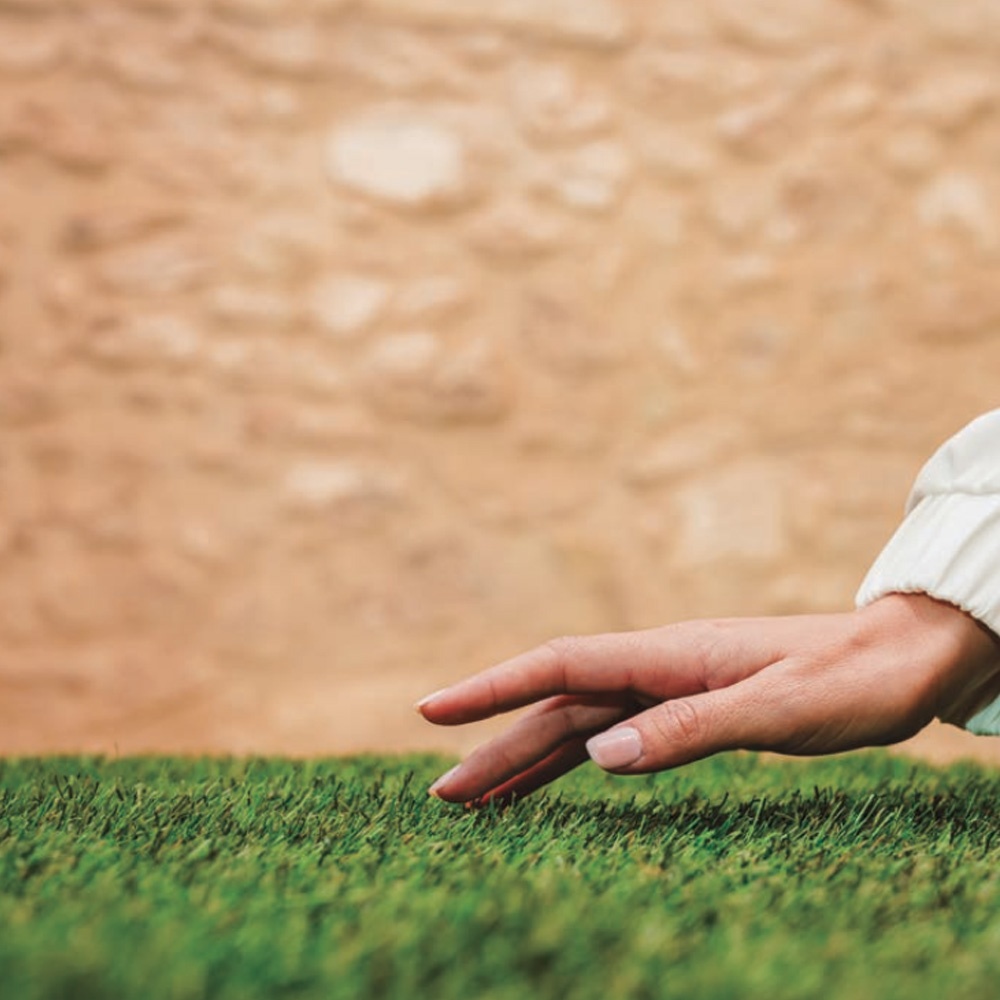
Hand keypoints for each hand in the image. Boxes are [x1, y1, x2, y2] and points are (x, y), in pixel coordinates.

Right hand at [417, 594, 999, 804]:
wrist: (903, 657)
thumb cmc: (851, 679)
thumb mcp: (779, 708)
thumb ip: (690, 729)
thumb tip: (599, 754)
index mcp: (671, 655)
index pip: (561, 665)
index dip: (492, 687)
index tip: (433, 709)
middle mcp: (660, 666)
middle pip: (559, 704)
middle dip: (496, 743)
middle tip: (443, 792)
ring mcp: (672, 686)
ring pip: (581, 723)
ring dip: (527, 758)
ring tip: (477, 797)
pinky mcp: (690, 708)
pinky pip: (615, 735)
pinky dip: (575, 761)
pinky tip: (553, 780)